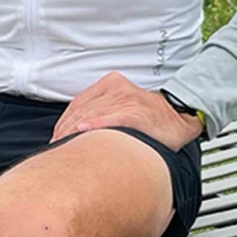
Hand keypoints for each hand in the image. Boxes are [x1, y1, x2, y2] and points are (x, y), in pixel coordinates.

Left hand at [51, 72, 203, 150]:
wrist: (180, 117)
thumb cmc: (150, 118)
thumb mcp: (121, 106)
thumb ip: (101, 113)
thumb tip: (76, 132)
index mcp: (110, 84)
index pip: (78, 104)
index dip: (63, 124)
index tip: (55, 141)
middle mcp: (116, 88)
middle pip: (80, 111)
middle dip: (64, 132)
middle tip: (55, 151)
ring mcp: (126, 99)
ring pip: (91, 116)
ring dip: (73, 134)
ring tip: (64, 150)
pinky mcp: (136, 112)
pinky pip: (111, 119)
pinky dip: (95, 126)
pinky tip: (82, 133)